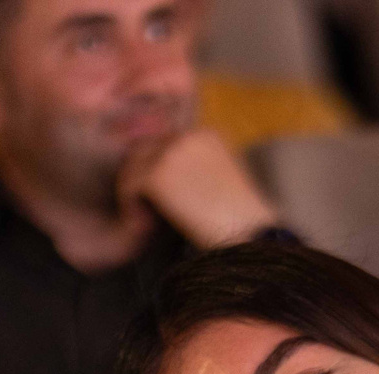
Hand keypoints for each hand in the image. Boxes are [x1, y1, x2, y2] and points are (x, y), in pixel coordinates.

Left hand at [118, 128, 279, 249]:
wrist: (249, 234)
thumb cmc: (243, 220)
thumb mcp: (224, 181)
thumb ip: (198, 169)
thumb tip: (169, 180)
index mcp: (207, 135)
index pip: (165, 145)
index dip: (158, 173)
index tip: (160, 202)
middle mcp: (187, 136)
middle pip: (145, 153)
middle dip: (141, 183)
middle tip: (146, 213)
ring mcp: (171, 153)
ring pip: (133, 169)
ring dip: (134, 197)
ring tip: (143, 224)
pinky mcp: (158, 174)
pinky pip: (129, 188)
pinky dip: (131, 209)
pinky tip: (142, 228)